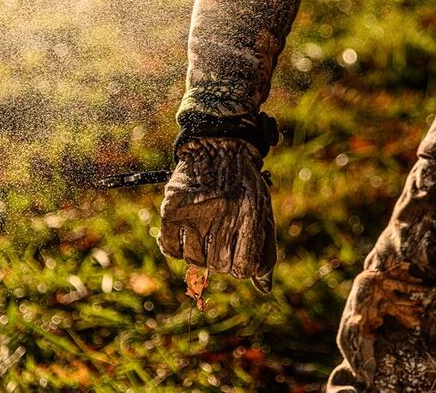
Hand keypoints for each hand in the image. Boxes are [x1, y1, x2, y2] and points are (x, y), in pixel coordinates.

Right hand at [157, 137, 276, 291]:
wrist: (219, 146)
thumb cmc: (245, 186)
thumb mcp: (262, 212)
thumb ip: (266, 252)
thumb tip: (265, 289)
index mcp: (250, 214)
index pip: (245, 267)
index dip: (244, 267)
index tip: (241, 255)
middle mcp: (223, 213)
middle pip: (220, 266)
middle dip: (224, 260)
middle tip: (223, 239)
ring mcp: (195, 211)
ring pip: (195, 261)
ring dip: (201, 255)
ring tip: (206, 233)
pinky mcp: (171, 208)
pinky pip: (170, 248)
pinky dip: (177, 248)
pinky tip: (186, 234)